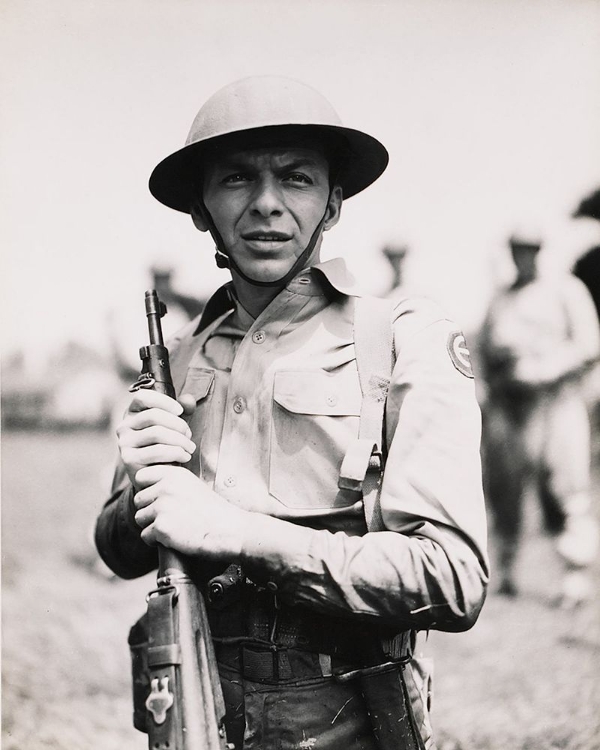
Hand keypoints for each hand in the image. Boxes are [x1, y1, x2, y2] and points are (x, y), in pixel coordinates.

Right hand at [116, 389, 196, 486]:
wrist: (155, 477)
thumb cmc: (164, 447)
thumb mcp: (173, 426)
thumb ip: (181, 411)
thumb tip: (189, 400)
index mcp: (132, 413)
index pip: (143, 397)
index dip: (164, 401)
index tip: (181, 411)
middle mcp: (124, 426)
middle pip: (153, 415)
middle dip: (178, 424)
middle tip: (189, 435)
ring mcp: (124, 443)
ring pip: (156, 433)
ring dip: (180, 440)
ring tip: (190, 448)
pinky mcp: (129, 459)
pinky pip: (157, 451)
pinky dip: (176, 453)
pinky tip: (185, 457)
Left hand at [133, 465, 247, 558]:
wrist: (229, 530)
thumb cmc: (213, 510)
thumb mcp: (191, 485)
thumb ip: (170, 482)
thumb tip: (146, 486)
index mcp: (173, 474)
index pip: (141, 476)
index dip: (148, 489)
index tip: (160, 499)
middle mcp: (165, 487)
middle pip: (138, 500)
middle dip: (150, 510)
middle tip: (171, 517)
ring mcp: (162, 507)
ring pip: (140, 518)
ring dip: (152, 526)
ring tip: (174, 527)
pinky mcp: (161, 527)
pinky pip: (145, 535)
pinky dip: (156, 540)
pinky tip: (174, 538)